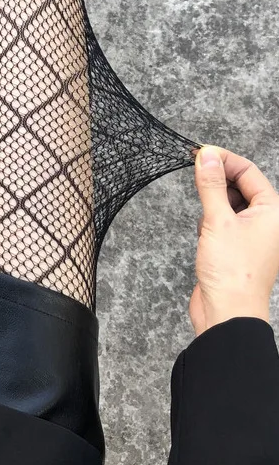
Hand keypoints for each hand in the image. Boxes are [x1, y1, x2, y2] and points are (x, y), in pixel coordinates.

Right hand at [190, 145, 278, 334]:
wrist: (228, 312)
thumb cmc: (231, 270)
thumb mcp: (217, 219)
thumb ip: (210, 184)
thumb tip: (207, 155)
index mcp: (273, 210)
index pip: (248, 171)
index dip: (223, 159)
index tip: (199, 153)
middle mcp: (267, 220)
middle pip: (240, 185)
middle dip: (217, 181)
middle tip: (194, 174)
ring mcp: (253, 234)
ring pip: (230, 204)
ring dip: (213, 205)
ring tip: (206, 220)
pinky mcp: (237, 247)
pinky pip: (223, 222)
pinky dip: (211, 222)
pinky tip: (204, 234)